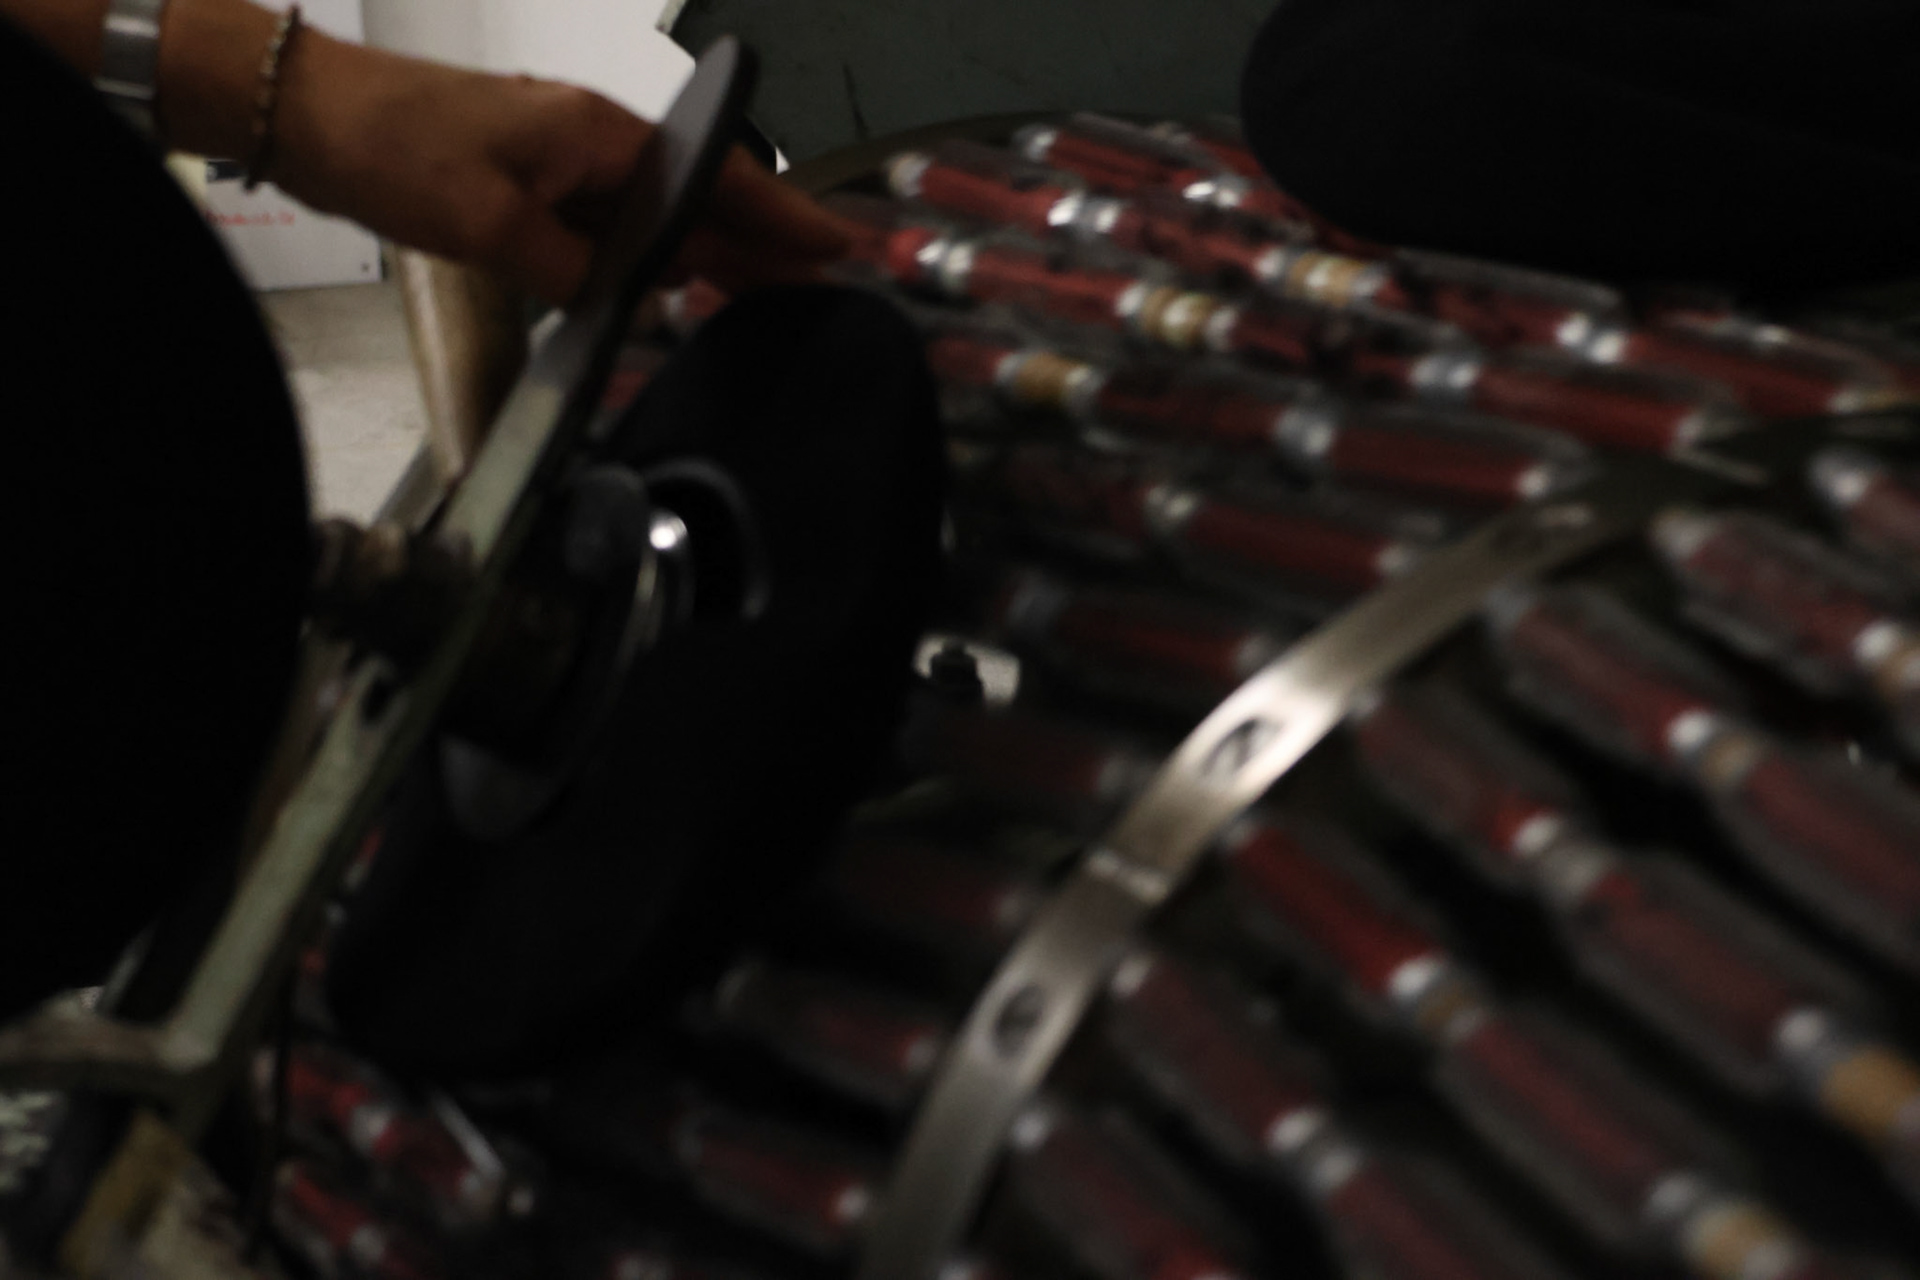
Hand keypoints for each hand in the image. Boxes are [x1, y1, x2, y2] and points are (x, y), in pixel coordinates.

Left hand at [271, 32, 852, 304]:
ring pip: (655, 215)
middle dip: (758, 243)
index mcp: (602, 138)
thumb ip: (579, 273)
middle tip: (810, 288)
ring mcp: (560, 160)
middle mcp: (593, 142)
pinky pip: (608, 224)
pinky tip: (662, 286)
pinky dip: (645, 255)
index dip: (782, 221)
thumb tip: (636, 297)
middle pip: (698, 199)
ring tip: (757, 295)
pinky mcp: (527, 180)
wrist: (306, 112)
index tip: (833, 248)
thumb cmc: (395, 148)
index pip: (719, 182)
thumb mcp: (497, 229)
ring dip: (705, 254)